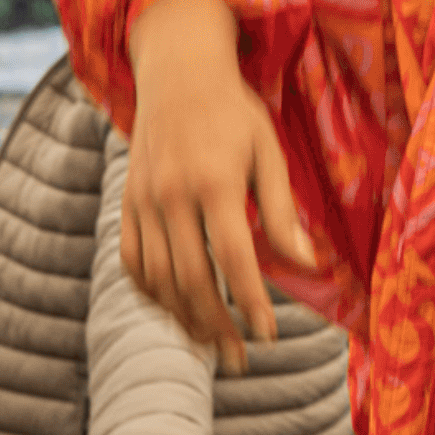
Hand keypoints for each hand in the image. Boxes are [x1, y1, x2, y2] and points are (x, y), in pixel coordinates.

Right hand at [124, 0, 310, 371]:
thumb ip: (284, 213)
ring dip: (183, 318)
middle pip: (191, 279)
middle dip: (216, 327)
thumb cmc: (235, 113)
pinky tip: (175, 311)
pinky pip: (131, 262)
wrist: (177, 74)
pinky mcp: (125, 203)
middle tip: (240, 361)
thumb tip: (308, 266)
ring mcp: (141, 202)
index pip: (233, 259)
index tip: (267, 336)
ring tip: (211, 345)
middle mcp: (170, 197)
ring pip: (157, 278)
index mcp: (214, 183)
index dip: (251, 303)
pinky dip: (151, 294)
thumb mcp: (270, 153)